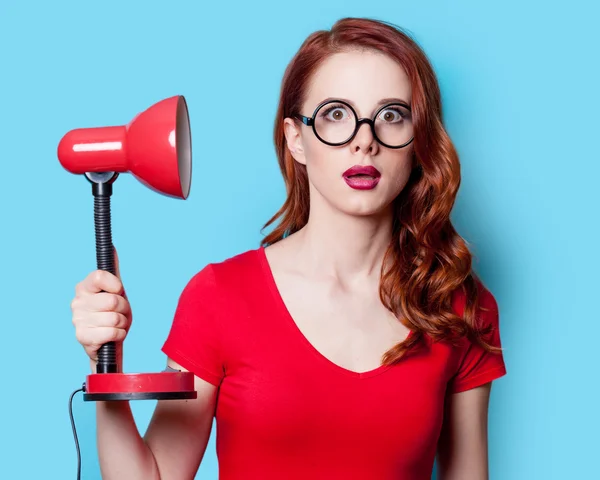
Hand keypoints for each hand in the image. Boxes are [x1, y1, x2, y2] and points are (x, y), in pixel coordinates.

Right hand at [71, 247, 131, 369]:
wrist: (108, 343)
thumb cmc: (113, 314)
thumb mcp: (116, 292)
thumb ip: (114, 272)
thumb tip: (112, 247)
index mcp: (84, 287)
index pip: (99, 276)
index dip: (115, 285)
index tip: (118, 291)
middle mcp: (77, 302)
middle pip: (113, 300)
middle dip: (124, 308)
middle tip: (119, 313)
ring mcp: (77, 320)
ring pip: (115, 317)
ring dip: (122, 323)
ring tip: (116, 325)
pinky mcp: (82, 337)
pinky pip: (112, 332)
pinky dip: (119, 334)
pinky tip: (112, 335)